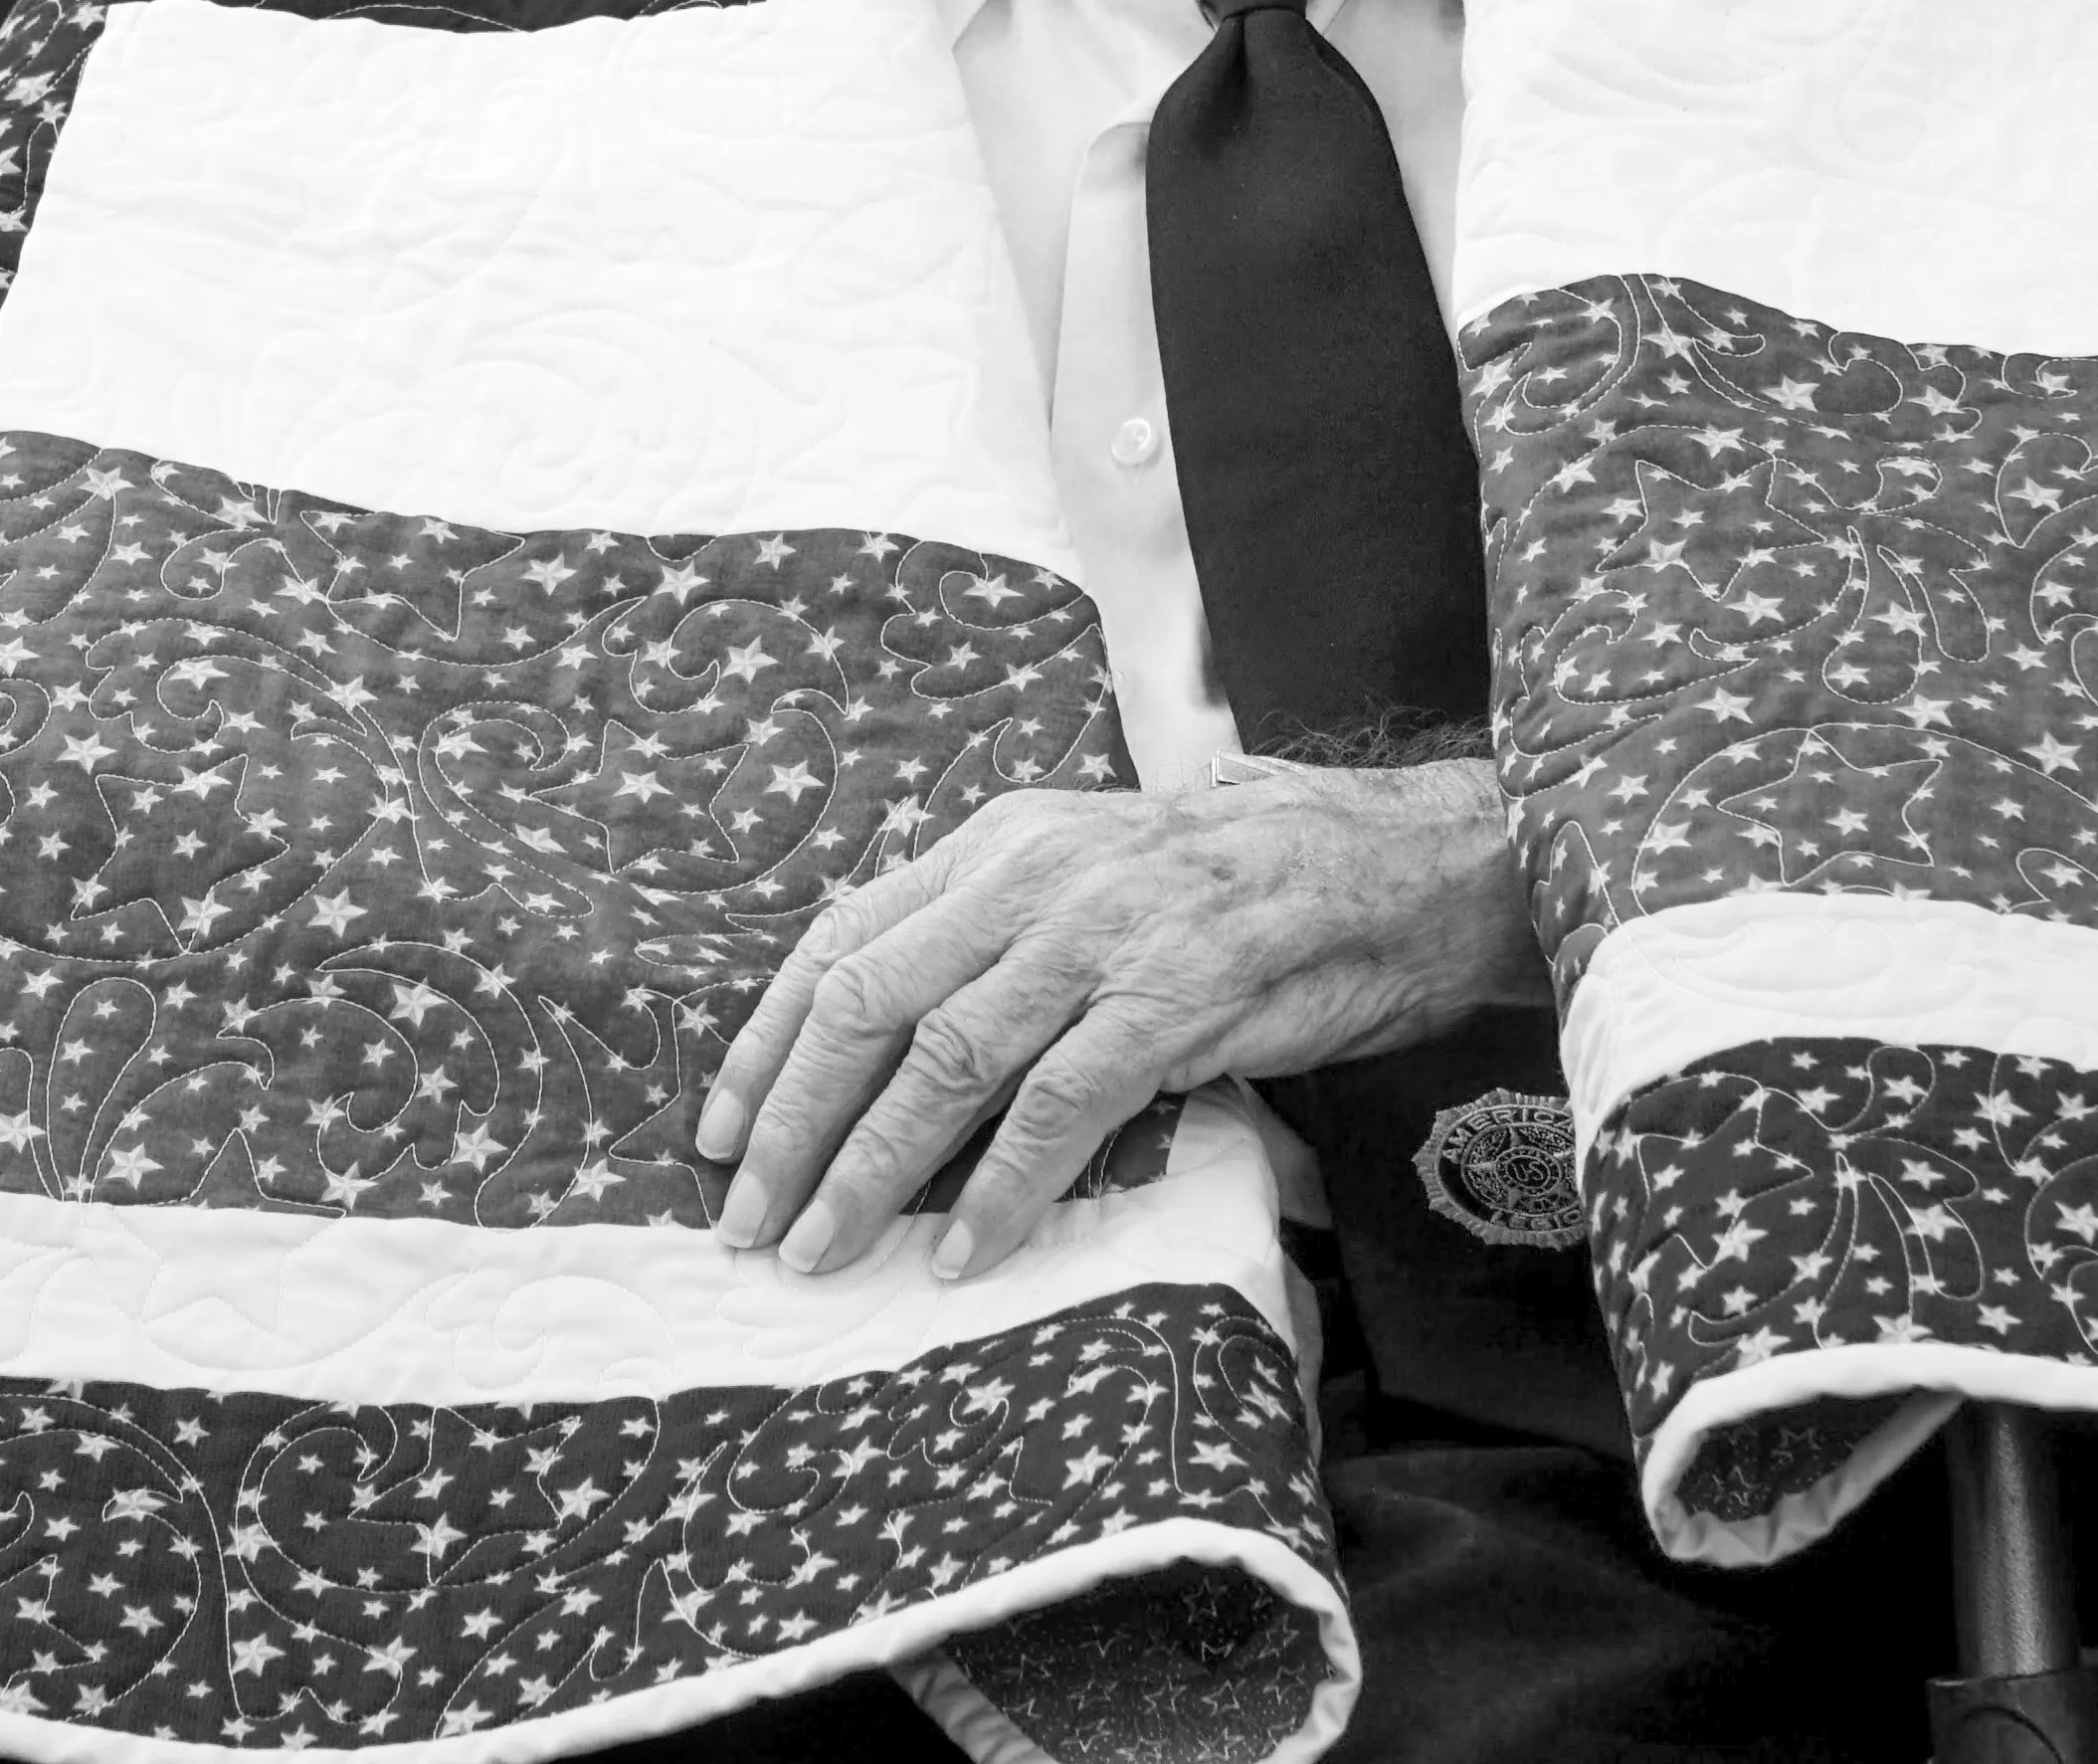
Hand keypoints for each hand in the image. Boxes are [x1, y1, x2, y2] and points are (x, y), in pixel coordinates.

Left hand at [694, 758, 1545, 1282]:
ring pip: (944, 1059)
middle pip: (867, 1002)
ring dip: (870, 1170)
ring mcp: (1100, 936)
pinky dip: (999, 1189)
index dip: (766, 1044)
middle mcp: (1031, 878)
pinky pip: (1058, 1107)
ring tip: (824, 1252)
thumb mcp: (1085, 876)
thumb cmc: (1225, 888)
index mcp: (996, 844)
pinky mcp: (1172, 999)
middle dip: (790, 1122)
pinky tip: (962, 1254)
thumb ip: (990, 937)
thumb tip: (882, 1046)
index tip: (715, 1134)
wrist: (1382, 866)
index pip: (841, 939)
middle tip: (746, 1221)